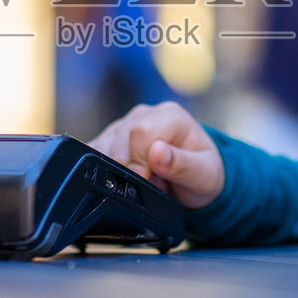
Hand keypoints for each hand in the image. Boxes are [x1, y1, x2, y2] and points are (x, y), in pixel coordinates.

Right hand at [88, 101, 224, 209]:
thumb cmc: (203, 173)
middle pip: (118, 140)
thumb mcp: (202, 175)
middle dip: (130, 170)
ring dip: (117, 171)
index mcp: (170, 116)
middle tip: (152, 183)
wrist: (197, 175)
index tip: (149, 181)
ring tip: (144, 178)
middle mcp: (145, 114)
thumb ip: (181, 164)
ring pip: (103, 146)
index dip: (139, 162)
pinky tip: (124, 176)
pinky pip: (95, 150)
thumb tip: (157, 152)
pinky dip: (103, 169)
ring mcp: (126, 123)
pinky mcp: (111, 136)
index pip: (139, 133)